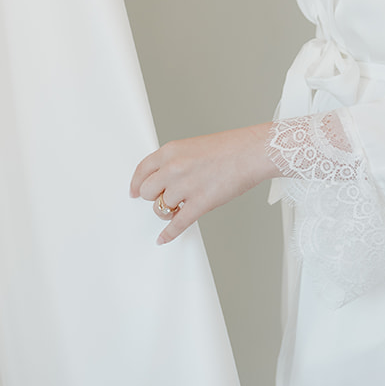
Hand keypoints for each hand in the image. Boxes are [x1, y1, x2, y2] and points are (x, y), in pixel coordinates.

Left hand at [131, 124, 276, 244]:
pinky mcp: (200, 204)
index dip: (136, 183)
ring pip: (159, 208)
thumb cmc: (228, 148)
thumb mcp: (192, 147)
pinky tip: (163, 238)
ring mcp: (186, 186)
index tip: (134, 191)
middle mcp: (173, 168)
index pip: (142, 169)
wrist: (251, 153)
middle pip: (146, 191)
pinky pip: (177, 224)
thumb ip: (174, 161)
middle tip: (164, 198)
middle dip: (153, 197)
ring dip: (166, 211)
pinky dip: (168, 234)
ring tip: (178, 207)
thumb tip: (162, 179)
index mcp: (170, 150)